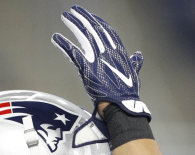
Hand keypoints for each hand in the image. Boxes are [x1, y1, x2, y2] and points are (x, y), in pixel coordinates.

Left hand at [52, 5, 150, 119]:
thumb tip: (138, 55)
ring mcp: (97, 59)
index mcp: (119, 52)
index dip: (99, 22)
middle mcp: (108, 51)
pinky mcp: (86, 68)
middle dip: (84, 17)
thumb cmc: (128, 93)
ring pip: (84, 36)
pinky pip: (73, 53)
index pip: (108, 31)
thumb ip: (135, 62)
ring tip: (65, 16)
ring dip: (73, 24)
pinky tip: (56, 37)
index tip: (91, 16)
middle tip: (74, 10)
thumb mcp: (134, 74)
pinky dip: (64, 44)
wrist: (120, 105)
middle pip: (94, 29)